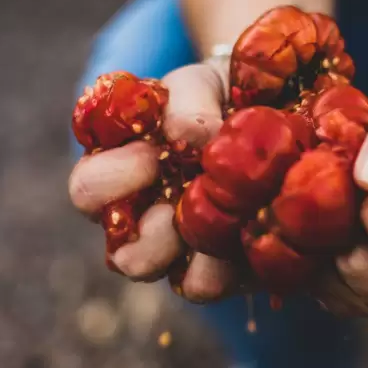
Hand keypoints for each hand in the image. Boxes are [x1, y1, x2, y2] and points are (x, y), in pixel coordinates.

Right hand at [68, 59, 240, 299]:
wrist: (277, 116)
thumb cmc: (223, 99)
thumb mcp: (204, 83)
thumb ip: (189, 98)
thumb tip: (190, 136)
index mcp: (122, 172)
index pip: (90, 190)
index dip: (113, 177)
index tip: (149, 154)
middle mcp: (144, 220)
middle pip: (121, 252)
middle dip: (149, 233)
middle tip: (183, 200)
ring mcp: (181, 251)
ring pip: (162, 275)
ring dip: (183, 249)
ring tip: (217, 221)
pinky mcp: (222, 269)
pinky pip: (203, 284)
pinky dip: (221, 266)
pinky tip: (245, 235)